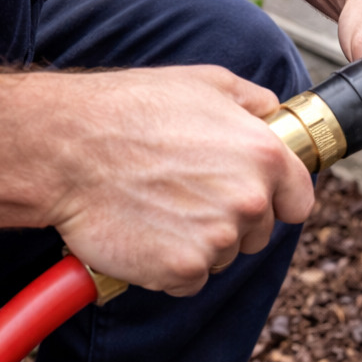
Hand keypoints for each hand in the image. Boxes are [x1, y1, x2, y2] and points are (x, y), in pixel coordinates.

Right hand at [41, 66, 313, 295]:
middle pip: (259, 232)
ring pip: (224, 255)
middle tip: (184, 193)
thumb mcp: (202, 83)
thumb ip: (252, 101)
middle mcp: (249, 200)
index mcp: (264, 156)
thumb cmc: (125, 112)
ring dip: (199, 241)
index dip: (277, 200)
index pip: (300, 202)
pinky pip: (191, 278)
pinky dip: (170, 265)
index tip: (257, 198)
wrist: (61, 149)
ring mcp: (218, 239)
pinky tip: (147, 232)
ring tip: (160, 206)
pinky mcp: (185, 269)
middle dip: (230, 220)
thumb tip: (275, 112)